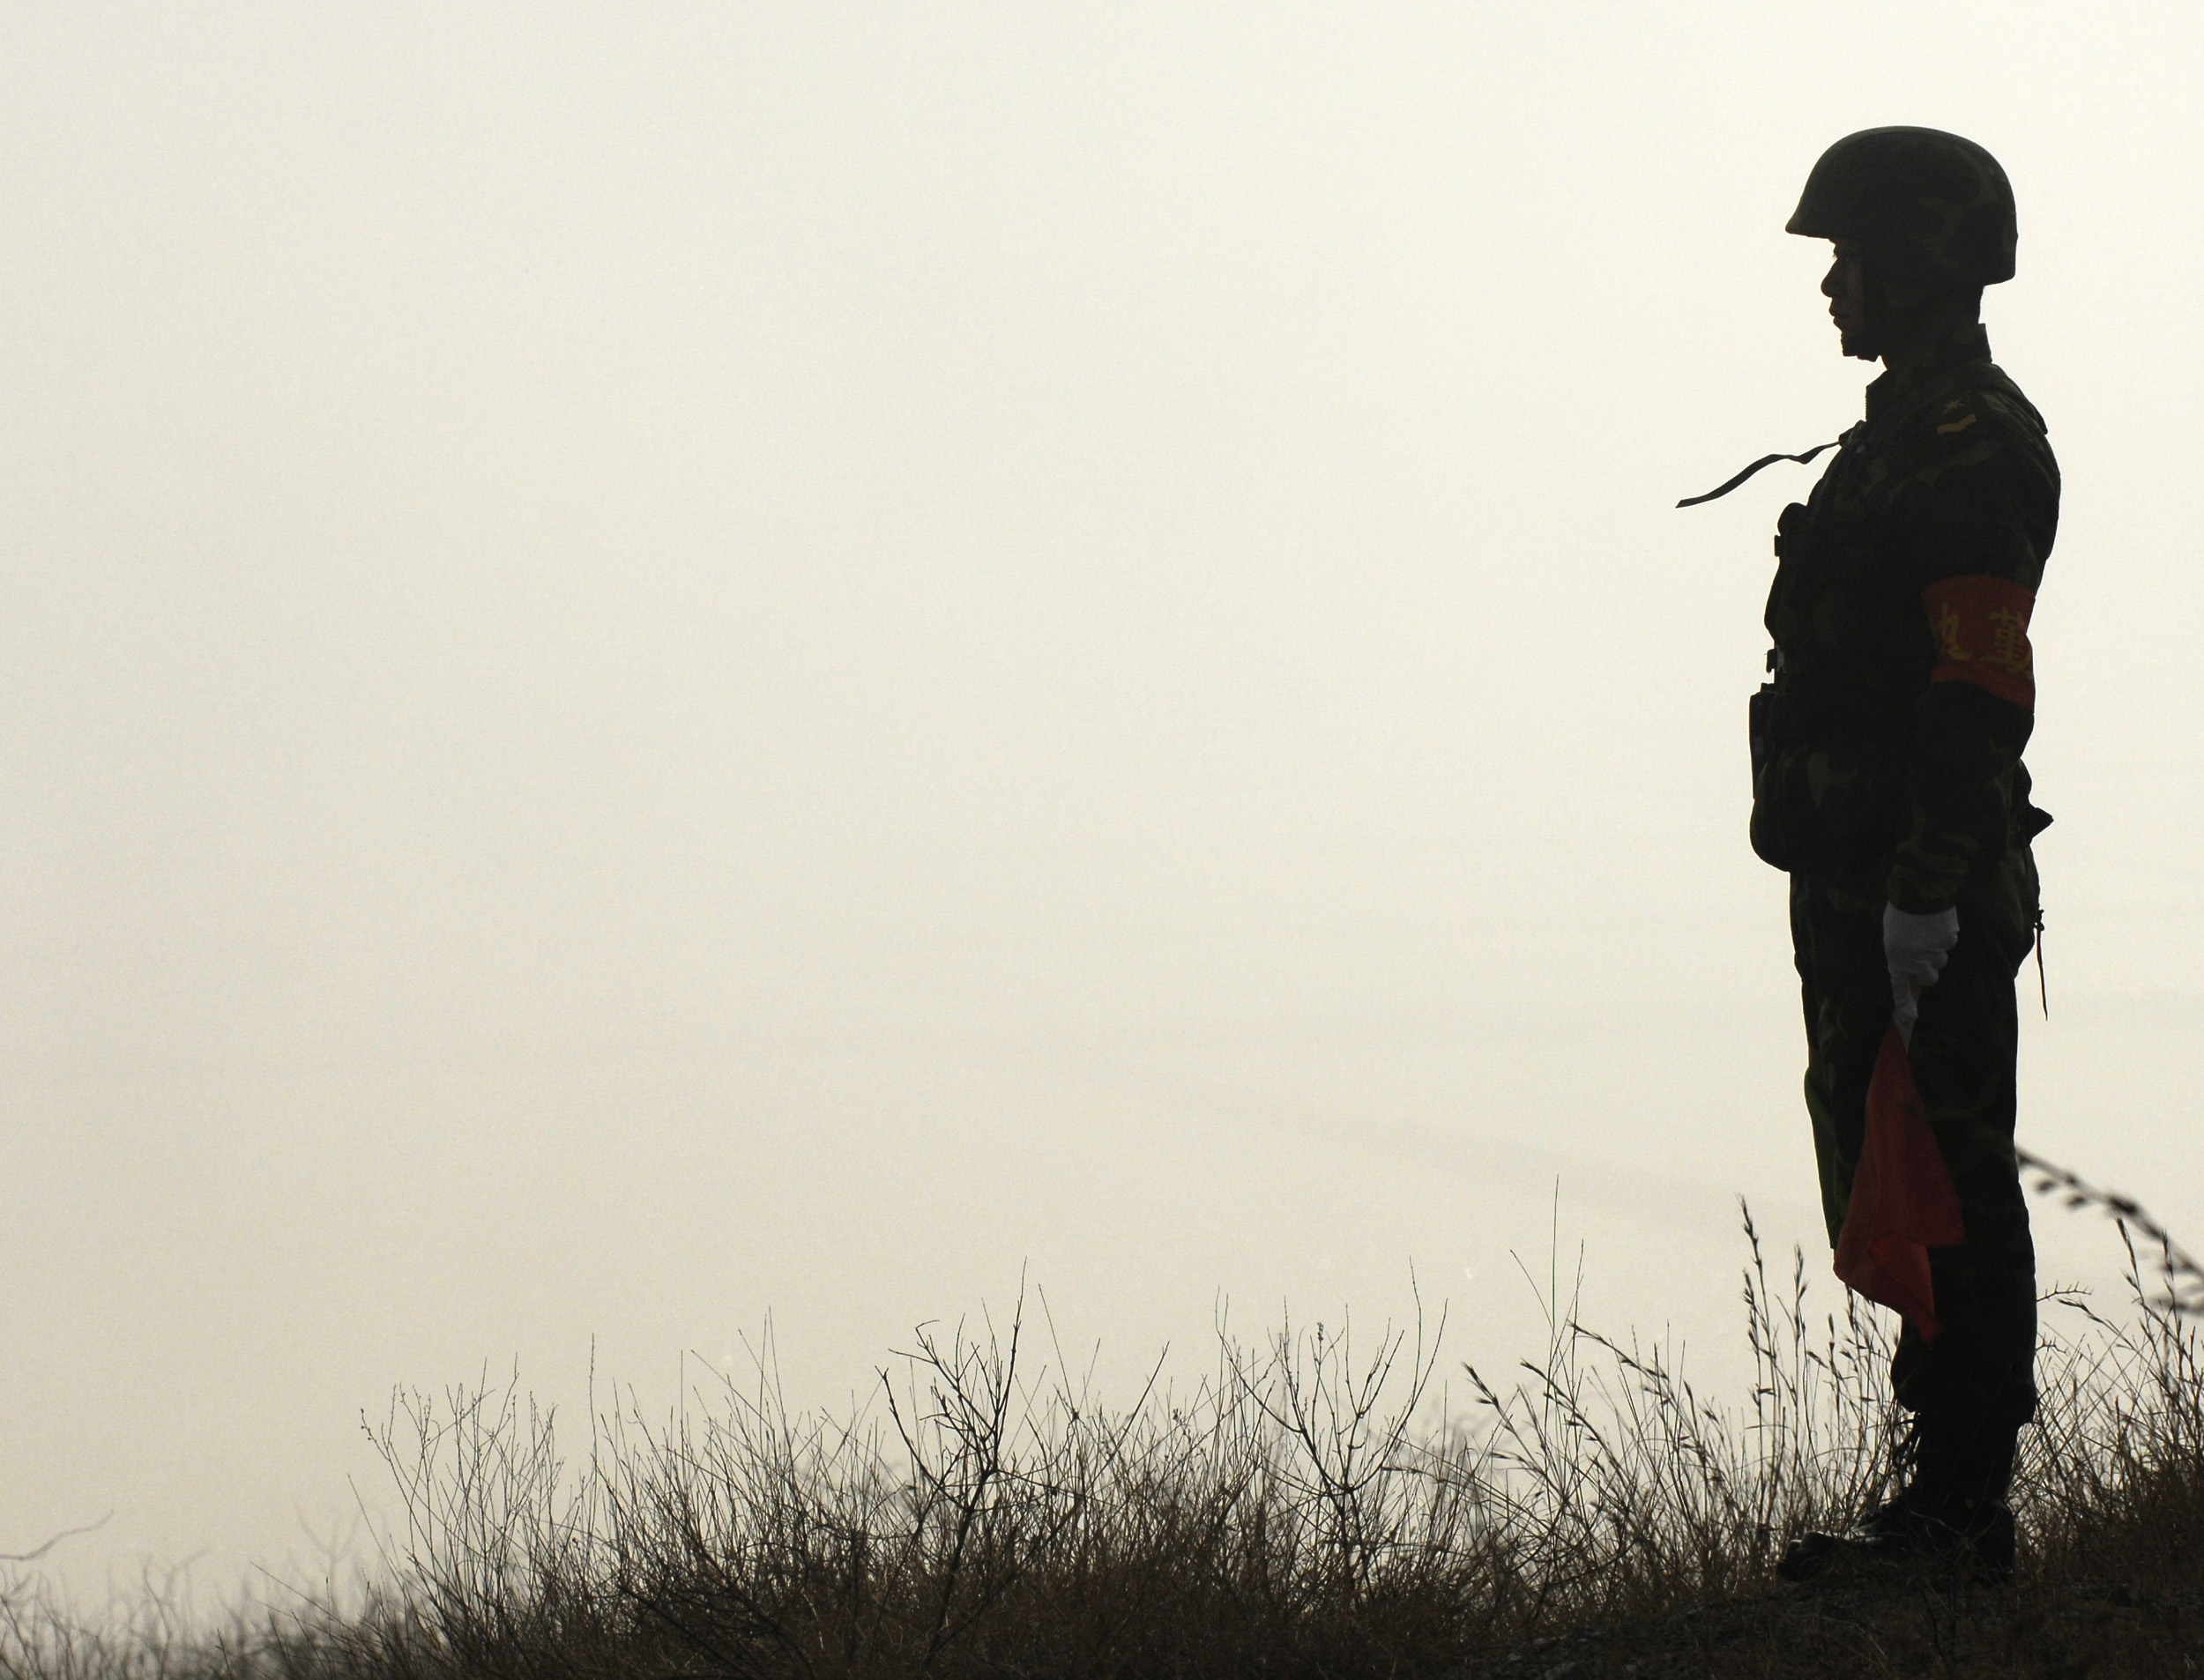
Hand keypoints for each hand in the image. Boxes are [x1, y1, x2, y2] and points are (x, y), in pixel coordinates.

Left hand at [1884, 903, 1959, 1045]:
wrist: (1918, 890)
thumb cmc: (1899, 911)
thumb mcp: (1891, 934)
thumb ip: (1901, 952)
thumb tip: (1912, 964)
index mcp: (1897, 958)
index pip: (1900, 987)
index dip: (1904, 1005)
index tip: (1909, 1019)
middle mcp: (1916, 959)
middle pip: (1929, 979)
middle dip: (1928, 970)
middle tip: (1923, 954)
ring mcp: (1935, 951)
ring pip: (1941, 960)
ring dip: (1936, 951)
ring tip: (1927, 931)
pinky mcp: (1950, 940)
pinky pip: (1949, 943)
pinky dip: (1945, 936)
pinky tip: (1937, 922)